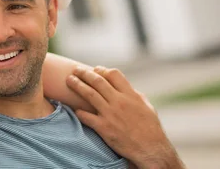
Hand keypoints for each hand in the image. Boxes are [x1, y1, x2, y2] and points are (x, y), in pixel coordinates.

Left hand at [66, 66, 184, 168]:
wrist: (151, 150)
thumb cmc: (151, 129)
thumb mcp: (147, 107)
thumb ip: (135, 95)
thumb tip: (126, 87)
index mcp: (130, 95)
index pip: (113, 74)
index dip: (102, 70)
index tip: (94, 70)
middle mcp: (119, 102)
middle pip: (97, 81)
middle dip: (84, 73)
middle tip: (75, 70)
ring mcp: (110, 114)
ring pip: (89, 94)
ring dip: (77, 85)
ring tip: (69, 80)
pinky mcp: (104, 128)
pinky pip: (86, 116)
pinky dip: (78, 111)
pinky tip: (73, 108)